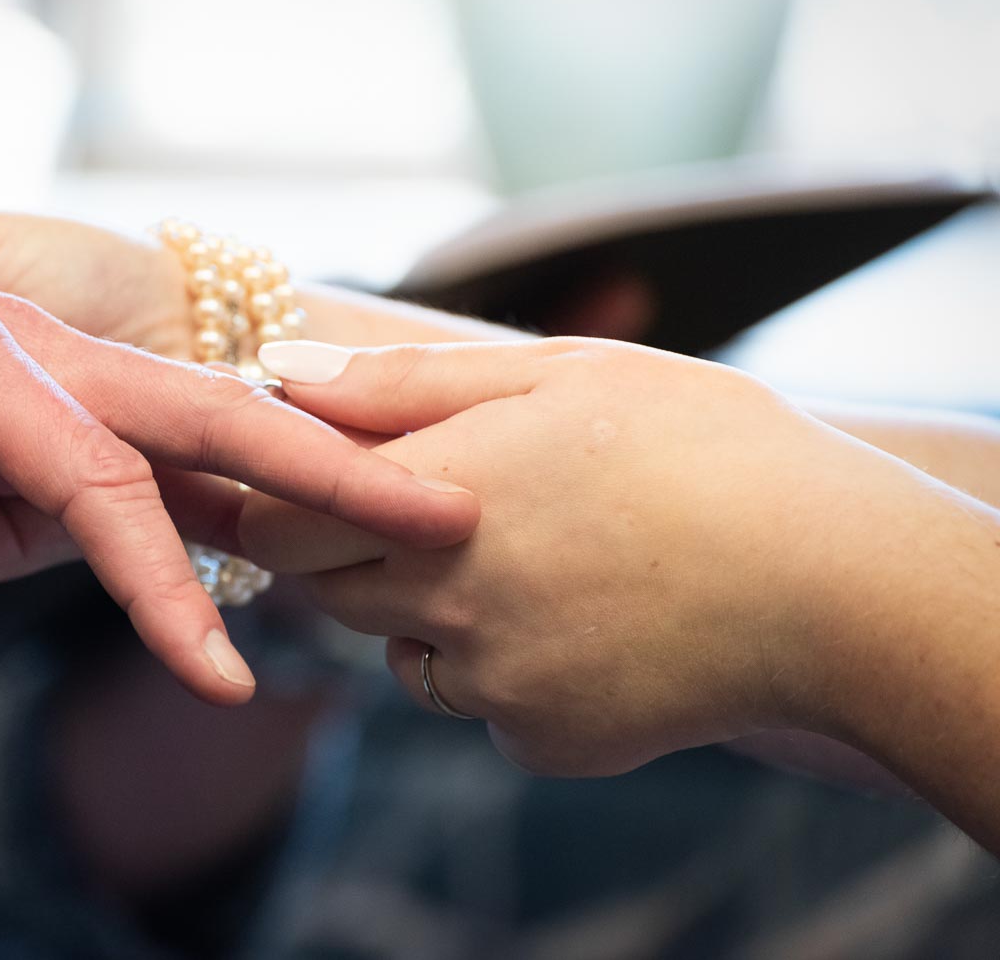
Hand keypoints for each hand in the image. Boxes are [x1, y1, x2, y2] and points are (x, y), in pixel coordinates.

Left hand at [0, 175, 476, 703]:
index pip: (100, 486)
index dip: (163, 594)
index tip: (224, 683)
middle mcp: (23, 355)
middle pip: (203, 416)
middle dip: (327, 464)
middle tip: (447, 506)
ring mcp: (25, 386)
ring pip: (172, 445)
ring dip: (281, 485)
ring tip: (411, 512)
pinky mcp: (9, 423)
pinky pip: (102, 478)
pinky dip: (185, 512)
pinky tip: (260, 539)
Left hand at [239, 337, 954, 770]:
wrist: (835, 581)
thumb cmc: (705, 447)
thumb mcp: (560, 372)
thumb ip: (407, 381)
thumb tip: (285, 371)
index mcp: (433, 494)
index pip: (275, 529)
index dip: (280, 507)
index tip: (318, 487)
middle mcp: (442, 598)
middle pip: (330, 593)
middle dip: (358, 555)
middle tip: (450, 512)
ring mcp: (491, 681)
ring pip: (407, 654)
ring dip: (437, 616)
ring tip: (545, 562)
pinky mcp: (542, 740)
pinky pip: (487, 705)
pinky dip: (516, 671)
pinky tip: (594, 623)